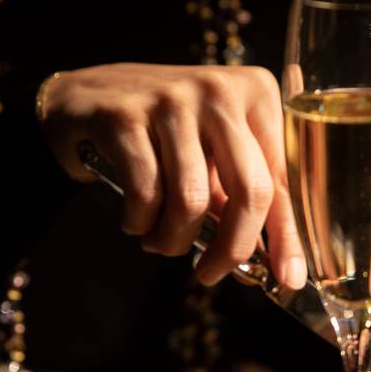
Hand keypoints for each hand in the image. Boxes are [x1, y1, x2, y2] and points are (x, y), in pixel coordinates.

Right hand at [39, 63, 305, 288]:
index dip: (287, 236)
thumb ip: (241, 202)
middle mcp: (219, 91)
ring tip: (161, 242)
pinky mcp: (124, 115)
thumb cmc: (163, 133)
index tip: (288, 279)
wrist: (82, 98)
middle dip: (232, 247)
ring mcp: (172, 99)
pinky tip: (135, 221)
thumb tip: (274, 267)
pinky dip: (141, 222)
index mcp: (256, 94)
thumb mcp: (213, 155)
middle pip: (249, 190)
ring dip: (174, 239)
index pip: (281, 178)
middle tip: (211, 273)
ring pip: (193, 200)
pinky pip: (146, 194)